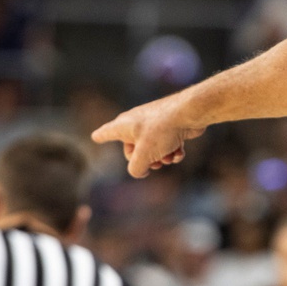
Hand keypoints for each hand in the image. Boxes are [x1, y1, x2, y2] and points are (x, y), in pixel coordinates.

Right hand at [91, 95, 206, 178]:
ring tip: (168, 158)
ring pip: (152, 150)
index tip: (96, 137)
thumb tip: (139, 172)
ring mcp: (153, 125)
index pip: (105, 133)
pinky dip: (173, 152)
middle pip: (132, 150)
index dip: (100, 137)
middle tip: (154, 162)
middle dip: (144, 160)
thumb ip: (136, 168)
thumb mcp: (144, 154)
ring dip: (161, 158)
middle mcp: (136, 124)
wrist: (189, 113)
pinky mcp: (169, 128)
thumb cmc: (161, 130)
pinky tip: (179, 152)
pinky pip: (167, 146)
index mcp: (122, 126)